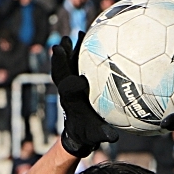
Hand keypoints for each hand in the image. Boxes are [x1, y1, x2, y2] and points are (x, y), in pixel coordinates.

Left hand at [51, 33, 116, 157]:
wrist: (78, 129)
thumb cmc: (88, 133)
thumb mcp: (96, 136)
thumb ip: (103, 135)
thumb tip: (113, 137)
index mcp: (71, 104)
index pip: (69, 94)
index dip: (72, 88)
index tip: (81, 82)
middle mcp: (67, 91)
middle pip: (60, 75)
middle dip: (59, 63)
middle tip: (60, 48)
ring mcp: (68, 83)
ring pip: (66, 65)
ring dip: (67, 50)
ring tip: (73, 36)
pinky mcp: (73, 76)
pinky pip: (75, 61)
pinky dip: (79, 49)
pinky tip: (87, 35)